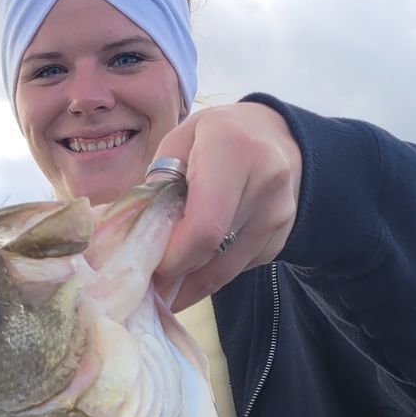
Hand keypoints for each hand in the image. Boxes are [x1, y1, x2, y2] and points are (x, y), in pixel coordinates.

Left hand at [150, 103, 302, 310]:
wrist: (276, 134)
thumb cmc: (215, 136)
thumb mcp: (179, 143)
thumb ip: (158, 187)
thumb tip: (133, 237)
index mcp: (232, 150)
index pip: (204, 228)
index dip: (173, 258)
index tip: (149, 266)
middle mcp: (265, 182)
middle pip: (213, 253)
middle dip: (176, 273)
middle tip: (149, 282)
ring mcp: (279, 213)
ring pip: (227, 270)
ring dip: (192, 281)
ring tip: (166, 282)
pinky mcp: (282, 236)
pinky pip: (240, 267)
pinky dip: (214, 271)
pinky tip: (198, 261)